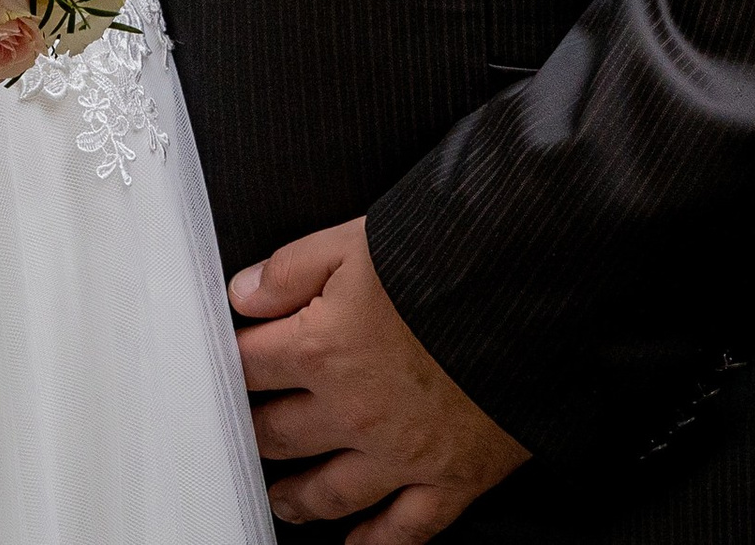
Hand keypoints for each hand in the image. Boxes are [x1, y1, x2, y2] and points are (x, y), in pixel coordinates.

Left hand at [232, 217, 528, 539]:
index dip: (234, 363)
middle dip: (256, 432)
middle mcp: (352, 411)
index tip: (227, 365)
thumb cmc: (444, 260)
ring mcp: (400, 454)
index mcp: (322, 348)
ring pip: (330, 492)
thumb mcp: (353, 241)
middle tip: (245, 432)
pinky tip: (355, 544)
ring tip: (281, 496)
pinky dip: (375, 543)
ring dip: (297, 497)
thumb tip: (243, 294)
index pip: (250, 365)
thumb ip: (290, 269)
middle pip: (279, 435)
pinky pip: (405, 530)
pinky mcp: (451, 480)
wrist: (527, 297)